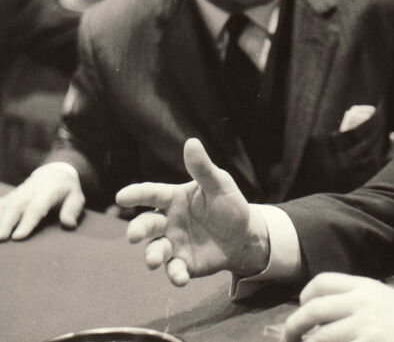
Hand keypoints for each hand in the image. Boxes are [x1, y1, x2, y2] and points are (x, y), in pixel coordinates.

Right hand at [0, 163, 83, 240]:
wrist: (54, 172)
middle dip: (6, 223)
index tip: (18, 237)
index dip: (27, 223)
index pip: (36, 208)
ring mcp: (17, 193)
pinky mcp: (9, 197)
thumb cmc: (67, 190)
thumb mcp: (77, 198)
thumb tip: (68, 225)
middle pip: (16, 207)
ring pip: (4, 206)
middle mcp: (29, 192)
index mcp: (48, 192)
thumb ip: (72, 210)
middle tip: (0, 238)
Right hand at [116, 138, 268, 285]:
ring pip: (156, 249)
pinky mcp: (183, 263)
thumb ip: (203, 168)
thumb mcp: (220, 185)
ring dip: (153, 255)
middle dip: (138, 230)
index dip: (136, 194)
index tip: (121, 197)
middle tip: (133, 236)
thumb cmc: (229, 206)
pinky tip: (181, 278)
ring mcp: (173, 243)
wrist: (244, 236)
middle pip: (147, 224)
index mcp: (174, 198)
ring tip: (154, 260)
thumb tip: (191, 142)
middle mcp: (168, 221)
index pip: (152, 193)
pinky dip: (175, 275)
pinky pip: (174, 270)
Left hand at [282, 272, 393, 341]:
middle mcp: (362, 303)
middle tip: (289, 338)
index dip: (304, 297)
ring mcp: (365, 328)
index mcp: (364, 287)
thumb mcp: (381, 299)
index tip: (300, 311)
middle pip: (313, 309)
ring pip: (319, 338)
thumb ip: (353, 300)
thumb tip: (318, 314)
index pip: (321, 283)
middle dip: (293, 326)